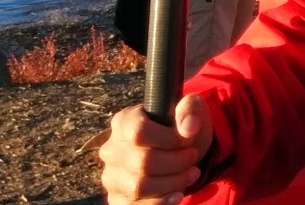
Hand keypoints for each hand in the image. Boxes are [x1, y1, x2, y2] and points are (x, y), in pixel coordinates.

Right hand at [99, 94, 213, 204]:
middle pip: (142, 162)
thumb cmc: (181, 128)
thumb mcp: (190, 110)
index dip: (168, 139)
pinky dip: (161, 202)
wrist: (177, 152)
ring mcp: (111, 176)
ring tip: (191, 173)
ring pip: (139, 186)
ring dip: (172, 182)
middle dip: (176, 162)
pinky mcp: (116, 198)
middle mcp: (111, 150)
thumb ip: (190, 110)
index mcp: (123, 122)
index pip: (139, 132)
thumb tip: (189, 126)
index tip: (188, 140)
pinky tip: (177, 194)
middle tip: (193, 157)